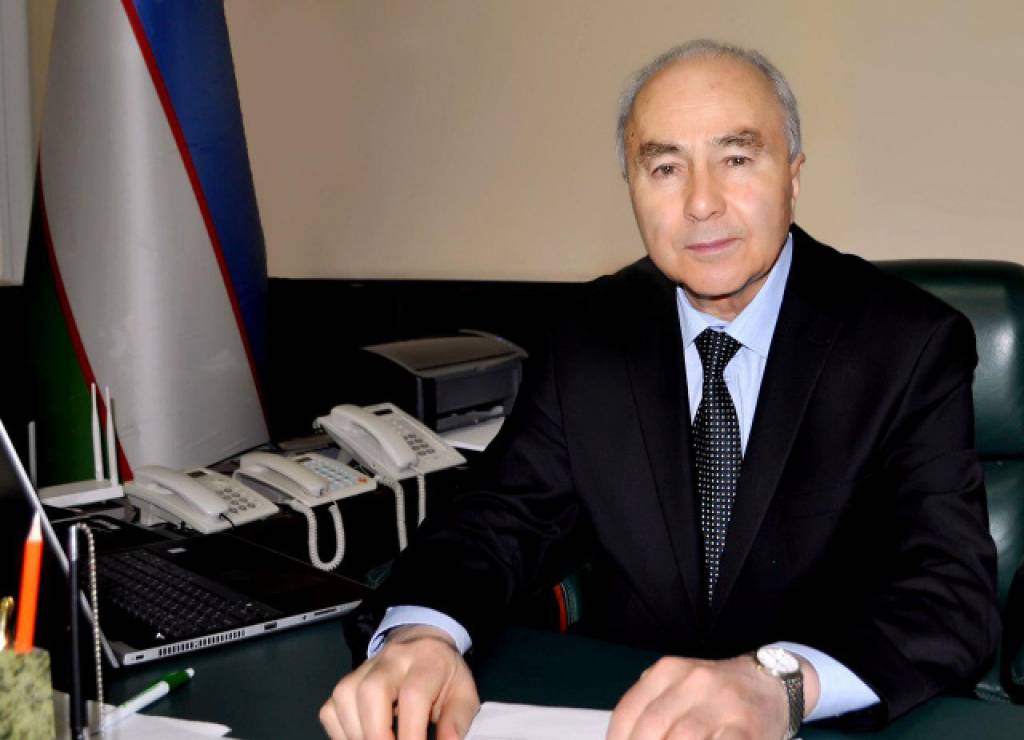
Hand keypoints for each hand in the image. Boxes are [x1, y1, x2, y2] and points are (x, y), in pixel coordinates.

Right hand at [320, 624, 479, 739]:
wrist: (422, 645)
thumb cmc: (444, 675)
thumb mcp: (463, 694)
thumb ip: (456, 722)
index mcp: (425, 661)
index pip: (413, 695)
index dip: (411, 732)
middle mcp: (391, 660)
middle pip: (371, 691)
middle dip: (377, 734)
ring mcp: (363, 668)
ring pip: (345, 699)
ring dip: (358, 735)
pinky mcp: (346, 682)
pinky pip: (332, 710)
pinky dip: (341, 734)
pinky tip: (362, 739)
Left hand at [606, 653, 816, 739]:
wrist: (770, 682)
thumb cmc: (714, 694)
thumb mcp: (678, 688)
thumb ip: (652, 709)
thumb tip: (621, 739)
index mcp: (668, 671)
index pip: (631, 710)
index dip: (618, 738)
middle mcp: (693, 681)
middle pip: (654, 726)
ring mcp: (722, 703)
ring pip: (683, 736)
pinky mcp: (746, 726)